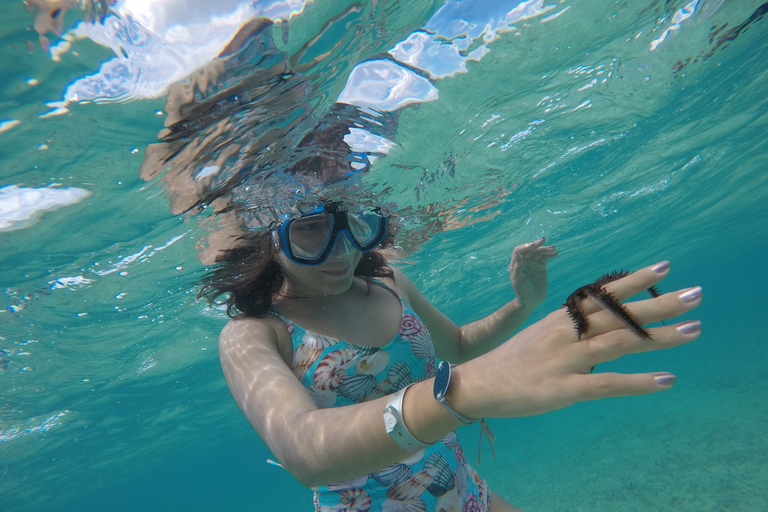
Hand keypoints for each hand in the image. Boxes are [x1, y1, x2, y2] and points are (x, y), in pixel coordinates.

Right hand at [456, 261, 701, 418]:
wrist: (478, 384)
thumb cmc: (514, 360)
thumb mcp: (542, 334)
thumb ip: (572, 325)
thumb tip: (602, 317)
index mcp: (562, 319)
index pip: (603, 295)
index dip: (634, 282)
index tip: (665, 268)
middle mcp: (566, 333)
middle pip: (619, 315)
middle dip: (659, 304)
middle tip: (697, 294)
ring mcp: (566, 360)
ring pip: (619, 344)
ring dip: (658, 337)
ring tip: (693, 329)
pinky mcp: (563, 388)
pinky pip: (606, 384)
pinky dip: (638, 382)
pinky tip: (666, 379)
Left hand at [509, 237, 557, 308]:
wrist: (532, 301)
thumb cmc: (522, 292)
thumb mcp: (518, 282)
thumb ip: (517, 269)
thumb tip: (519, 256)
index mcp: (515, 264)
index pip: (518, 251)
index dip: (524, 247)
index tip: (532, 246)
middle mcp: (524, 261)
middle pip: (529, 249)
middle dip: (536, 244)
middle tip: (543, 240)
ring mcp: (533, 263)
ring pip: (538, 252)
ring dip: (545, 249)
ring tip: (553, 248)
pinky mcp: (541, 266)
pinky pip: (545, 257)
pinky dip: (550, 254)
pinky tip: (555, 254)